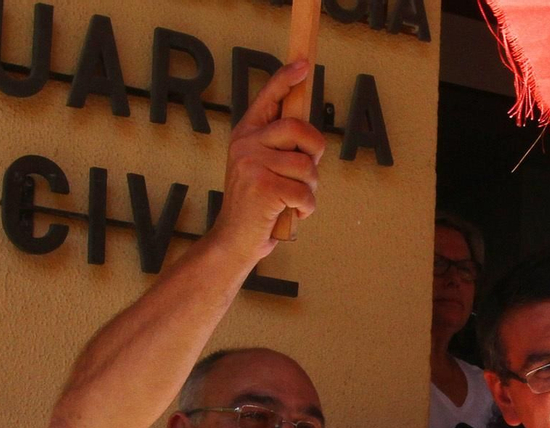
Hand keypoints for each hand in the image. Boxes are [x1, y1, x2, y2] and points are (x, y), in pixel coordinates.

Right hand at [211, 61, 326, 266]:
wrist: (234, 240)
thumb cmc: (257, 205)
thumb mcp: (264, 169)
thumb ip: (281, 149)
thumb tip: (310, 135)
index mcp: (246, 134)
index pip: (268, 99)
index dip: (286, 80)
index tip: (303, 66)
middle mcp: (246, 143)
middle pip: (298, 128)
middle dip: (315, 151)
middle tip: (308, 172)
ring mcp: (252, 164)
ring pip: (306, 165)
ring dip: (310, 188)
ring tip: (293, 200)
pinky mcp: (263, 187)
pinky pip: (305, 192)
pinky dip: (306, 208)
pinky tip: (291, 214)